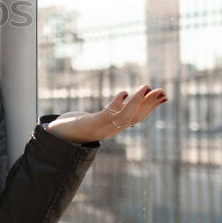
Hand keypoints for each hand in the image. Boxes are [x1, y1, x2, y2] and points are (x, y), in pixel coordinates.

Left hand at [45, 84, 167, 143]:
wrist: (58, 134)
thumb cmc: (78, 124)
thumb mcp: (98, 115)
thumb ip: (112, 110)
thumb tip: (127, 99)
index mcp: (114, 128)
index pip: (137, 118)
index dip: (151, 108)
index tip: (164, 96)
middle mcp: (110, 130)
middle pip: (134, 118)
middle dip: (148, 105)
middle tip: (162, 91)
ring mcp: (101, 129)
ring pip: (124, 118)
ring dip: (136, 104)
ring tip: (145, 88)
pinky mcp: (90, 125)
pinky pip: (107, 116)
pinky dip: (117, 105)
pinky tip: (123, 93)